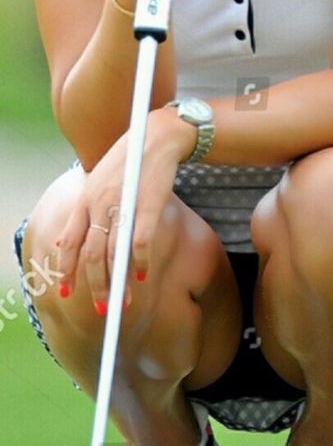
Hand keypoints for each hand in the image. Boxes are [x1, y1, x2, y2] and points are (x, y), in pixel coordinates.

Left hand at [56, 108, 192, 311]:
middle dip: (95, 287)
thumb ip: (83, 212)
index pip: (69, 242)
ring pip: (114, 254)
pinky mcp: (148, 205)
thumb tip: (64, 242)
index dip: (65, 270)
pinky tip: (141, 275)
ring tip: (123, 304)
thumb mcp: (97, 182)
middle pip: (91, 255)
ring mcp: (123, 204)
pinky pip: (140, 241)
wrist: (156, 136)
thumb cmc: (128, 161)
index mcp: (85, 199)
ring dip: (117, 283)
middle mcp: (99, 203)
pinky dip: (140, 262)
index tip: (64, 292)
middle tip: (102, 309)